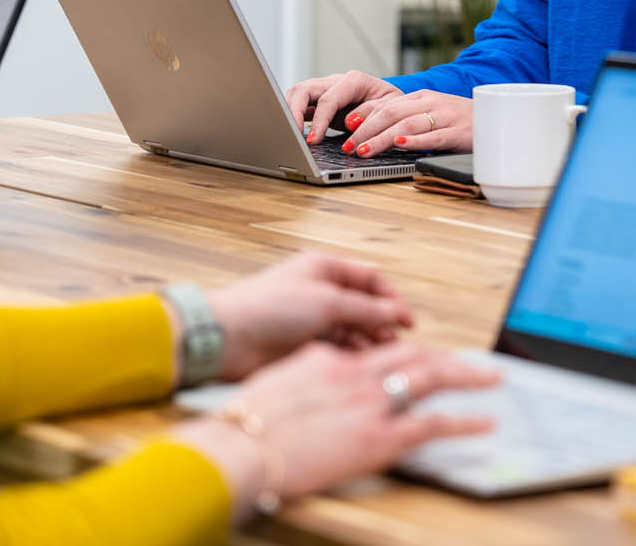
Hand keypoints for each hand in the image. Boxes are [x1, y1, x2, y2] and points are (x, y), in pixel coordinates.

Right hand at [174, 340, 498, 520]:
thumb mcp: (275, 389)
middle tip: (474, 363)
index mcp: (327, 359)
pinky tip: (484, 422)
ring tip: (491, 378)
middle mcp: (353, 373)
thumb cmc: (244, 426)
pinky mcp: (378, 436)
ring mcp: (368, 402)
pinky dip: (464, 421)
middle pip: (412, 354)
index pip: (376, 351)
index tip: (420, 360)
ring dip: (466, 375)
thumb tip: (311, 391)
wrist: (239, 448)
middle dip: (447, 358)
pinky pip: (432, 424)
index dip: (404, 355)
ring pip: (430, 377)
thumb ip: (303, 384)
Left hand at [207, 253, 411, 379]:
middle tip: (396, 345)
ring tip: (381, 359)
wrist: (228, 338)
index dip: (391, 299)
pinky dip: (350, 356)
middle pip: (363, 306)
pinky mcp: (302, 345)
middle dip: (382, 324)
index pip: (369, 278)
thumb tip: (397, 312)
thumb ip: (366, 308)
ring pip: (351, 330)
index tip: (407, 320)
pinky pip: (336, 349)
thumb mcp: (326, 302)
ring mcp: (310, 319)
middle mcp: (318, 291)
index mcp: (323, 268)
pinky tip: (359, 367)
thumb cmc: (266, 307)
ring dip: (368, 343)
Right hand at [285, 70, 401, 143]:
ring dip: (289, 112)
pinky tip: (293, 132)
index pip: (329, 98)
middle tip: (292, 136)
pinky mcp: (319, 102)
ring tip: (289, 134)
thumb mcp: (391, 108)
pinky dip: (293, 116)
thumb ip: (372, 113)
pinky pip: (300, 104)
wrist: (393, 101)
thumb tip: (350, 122)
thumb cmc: (393, 104)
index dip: (319, 120)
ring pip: (297, 93)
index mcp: (355, 80)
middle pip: (304, 89)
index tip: (313, 140)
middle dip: (293, 112)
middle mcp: (336, 82)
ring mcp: (325, 90)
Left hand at [343, 91, 471, 156]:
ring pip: (407, 125)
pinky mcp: (459, 132)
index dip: (364, 114)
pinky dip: (414, 141)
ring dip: (382, 138)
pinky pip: (434, 136)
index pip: (386, 103)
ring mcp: (445, 117)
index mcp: (421, 97)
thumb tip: (376, 131)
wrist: (499, 117)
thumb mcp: (432, 113)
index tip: (346, 125)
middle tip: (349, 145)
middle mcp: (430, 103)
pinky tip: (400, 146)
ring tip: (365, 150)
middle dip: (366, 130)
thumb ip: (408, 117)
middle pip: (391, 113)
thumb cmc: (460, 120)